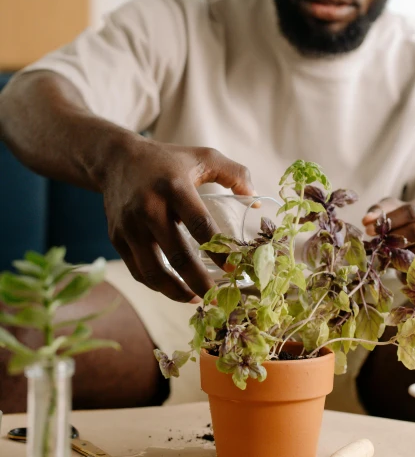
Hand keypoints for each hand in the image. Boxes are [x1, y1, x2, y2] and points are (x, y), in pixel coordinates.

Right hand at [102, 140, 254, 301]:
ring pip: (154, 271)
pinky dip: (158, 286)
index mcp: (174, 187)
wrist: (116, 160)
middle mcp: (149, 207)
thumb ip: (234, 173)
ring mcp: (130, 226)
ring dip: (177, 292)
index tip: (235, 268)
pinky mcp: (117, 238)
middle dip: (200, 282)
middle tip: (218, 297)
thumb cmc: (167, 161)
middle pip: (177, 255)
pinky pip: (138, 271)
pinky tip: (176, 290)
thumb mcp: (203, 156)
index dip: (219, 249)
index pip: (200, 224)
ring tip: (198, 299)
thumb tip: (256, 200)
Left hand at [362, 196, 414, 289]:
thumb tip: (367, 220)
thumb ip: (380, 210)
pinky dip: (410, 276)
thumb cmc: (411, 224)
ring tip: (389, 256)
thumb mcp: (397, 210)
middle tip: (379, 245)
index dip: (389, 220)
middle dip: (393, 240)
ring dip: (400, 259)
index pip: (413, 211)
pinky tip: (401, 271)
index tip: (370, 229)